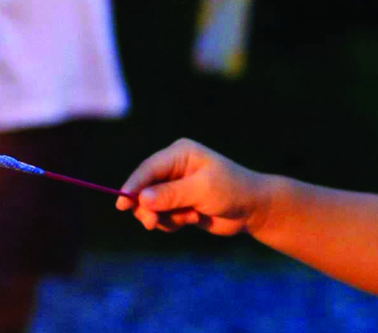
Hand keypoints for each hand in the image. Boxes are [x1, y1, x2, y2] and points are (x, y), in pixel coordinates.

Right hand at [116, 139, 270, 235]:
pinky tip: (193, 220)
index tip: (122, 203)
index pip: (148, 169)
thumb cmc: (232, 191)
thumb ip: (170, 194)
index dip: (133, 185)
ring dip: (165, 217)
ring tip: (187, 219)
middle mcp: (173, 168)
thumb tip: (140, 199)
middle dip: (148, 207)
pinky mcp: (178, 204)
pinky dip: (172, 223)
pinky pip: (162, 216)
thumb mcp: (202, 190)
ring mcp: (174, 187)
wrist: (255, 210)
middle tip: (153, 223)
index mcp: (178, 154)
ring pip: (151, 206)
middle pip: (144, 188)